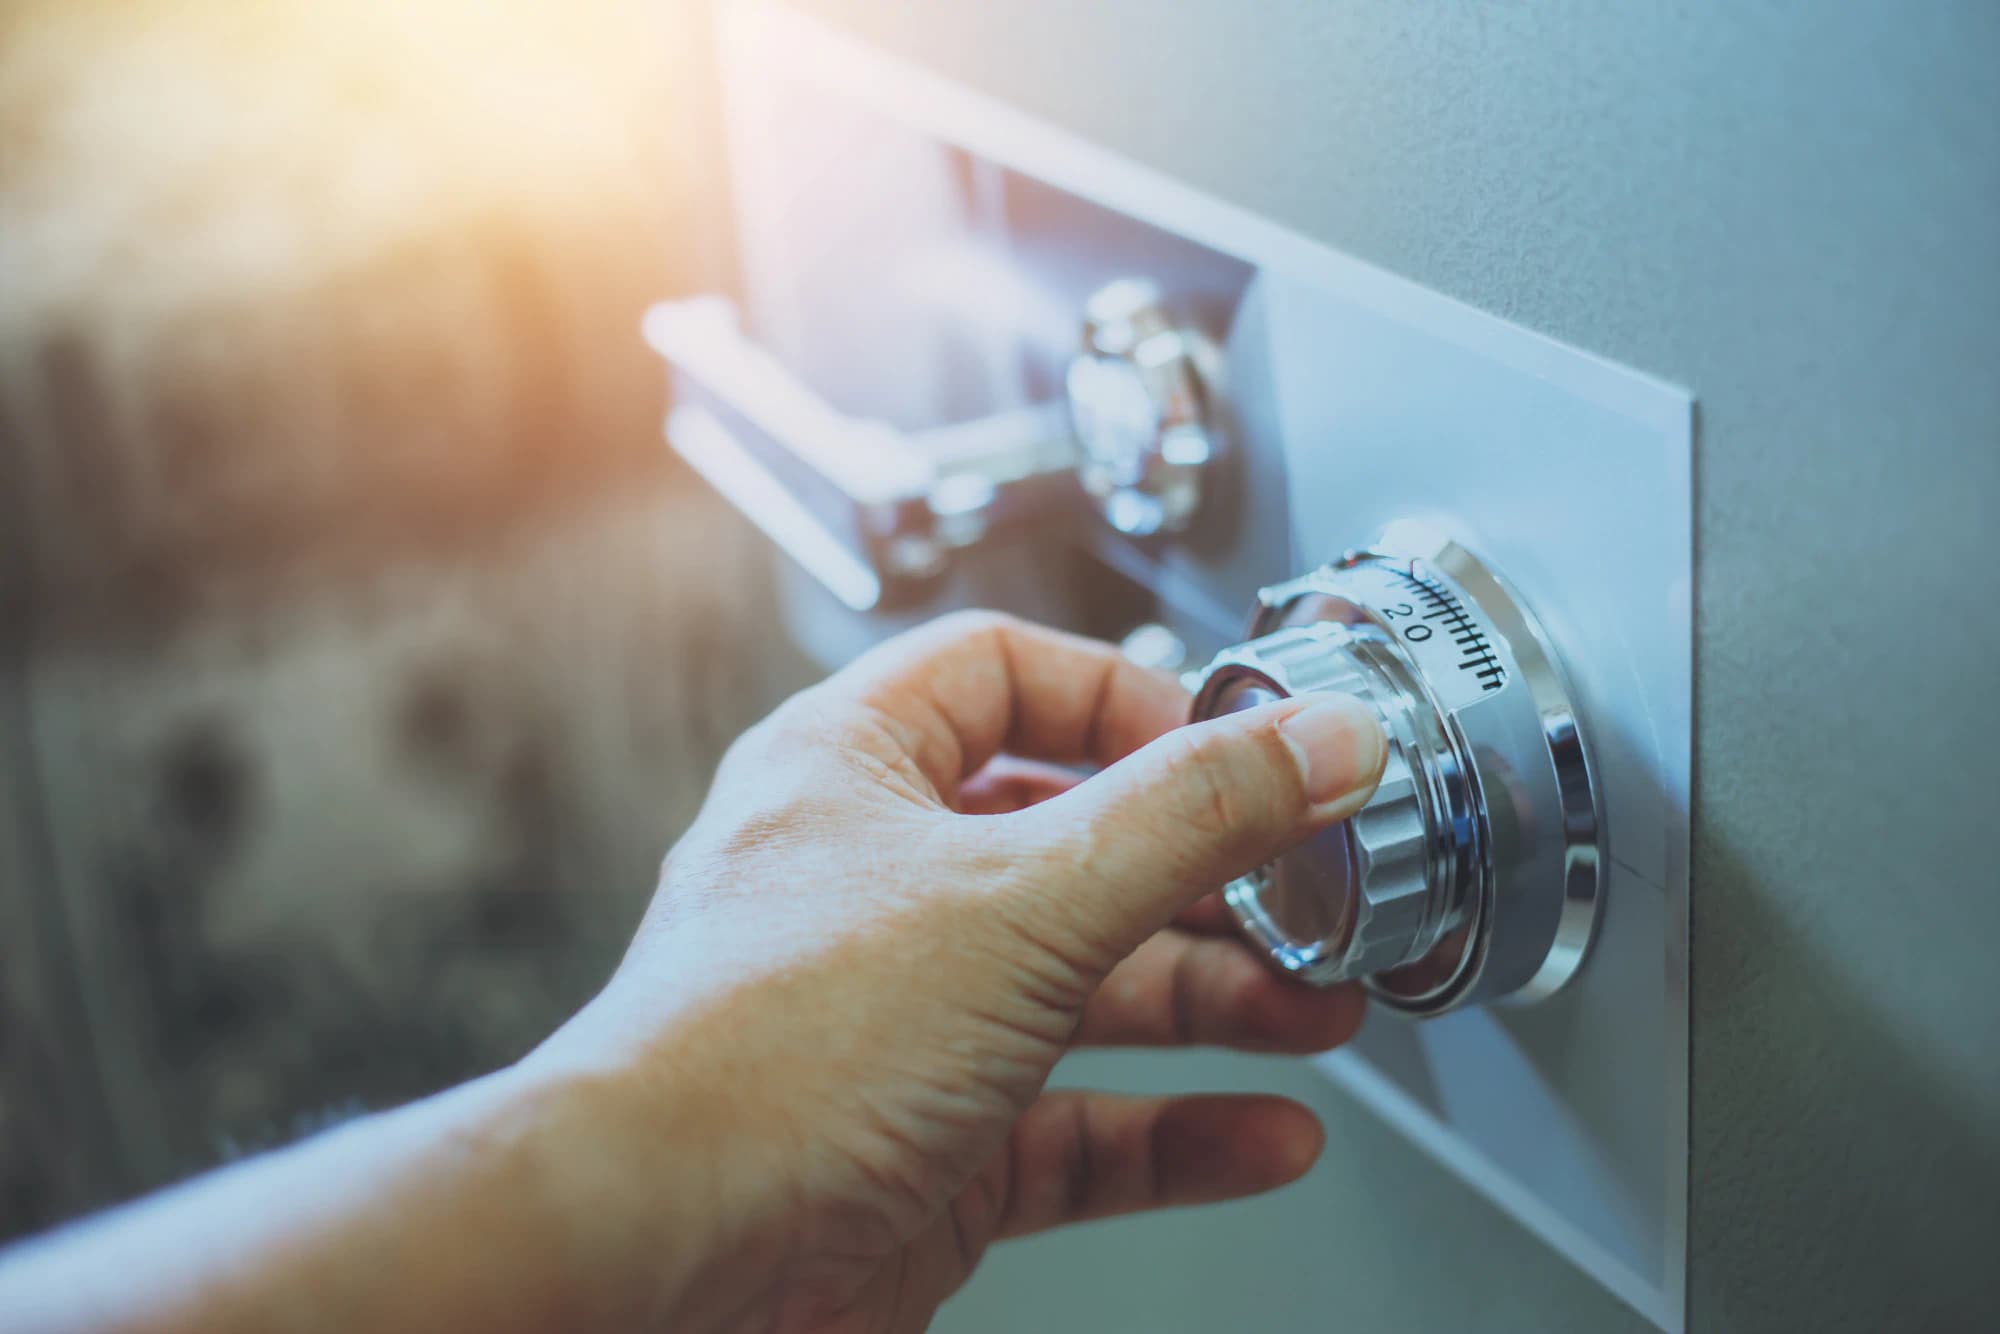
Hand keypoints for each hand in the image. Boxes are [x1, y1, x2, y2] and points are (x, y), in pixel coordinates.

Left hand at [535, 611, 1386, 1332]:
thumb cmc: (765, 1058)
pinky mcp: (930, 1143)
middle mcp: (874, 885)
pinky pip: (1078, 1124)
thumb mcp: (1020, 900)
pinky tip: (1260, 1133)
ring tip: (1311, 1009)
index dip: (1126, 700)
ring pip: (1084, 988)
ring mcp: (902, 1019)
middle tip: (1301, 893)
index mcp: (853, 770)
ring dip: (1209, 1002)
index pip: (1003, 675)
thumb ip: (1186, 817)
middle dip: (1201, 877)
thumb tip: (1312, 739)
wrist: (661, 1258)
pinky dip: (1174, 1128)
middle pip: (1071, 844)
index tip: (1233, 746)